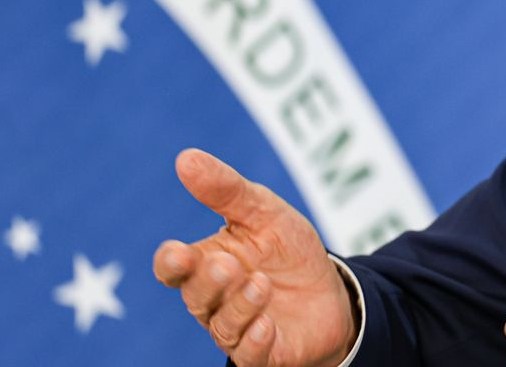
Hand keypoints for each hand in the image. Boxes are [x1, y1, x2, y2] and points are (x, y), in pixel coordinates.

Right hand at [153, 148, 357, 366]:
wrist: (334, 293)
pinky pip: (249, 355)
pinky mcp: (264, 354)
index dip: (172, 263)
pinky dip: (255, 341)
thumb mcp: (265, 213)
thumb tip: (186, 158)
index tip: (179, 252)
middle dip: (209, 281)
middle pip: (195, 296)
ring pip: (222, 325)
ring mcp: (237, 330)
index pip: (173, 268)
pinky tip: (267, 325)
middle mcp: (214, 301)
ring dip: (240, 305)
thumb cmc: (289, 252)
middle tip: (228, 265)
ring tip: (261, 283)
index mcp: (206, 264)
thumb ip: (227, 190)